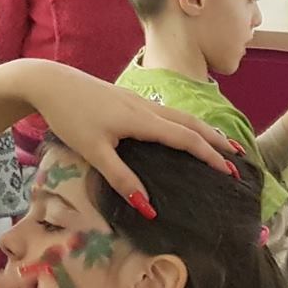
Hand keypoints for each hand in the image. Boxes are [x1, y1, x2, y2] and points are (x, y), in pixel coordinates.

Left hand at [11, 61, 237, 210]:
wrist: (48, 82)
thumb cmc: (69, 116)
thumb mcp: (93, 151)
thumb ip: (121, 178)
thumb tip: (148, 206)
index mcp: (142, 120)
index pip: (186, 139)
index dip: (209, 155)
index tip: (229, 171)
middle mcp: (147, 108)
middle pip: (191, 123)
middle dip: (216, 140)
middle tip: (238, 157)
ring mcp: (139, 102)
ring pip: (181, 115)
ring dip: (204, 130)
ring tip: (220, 144)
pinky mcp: (129, 100)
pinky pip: (168, 114)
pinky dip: (186, 125)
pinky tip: (184, 132)